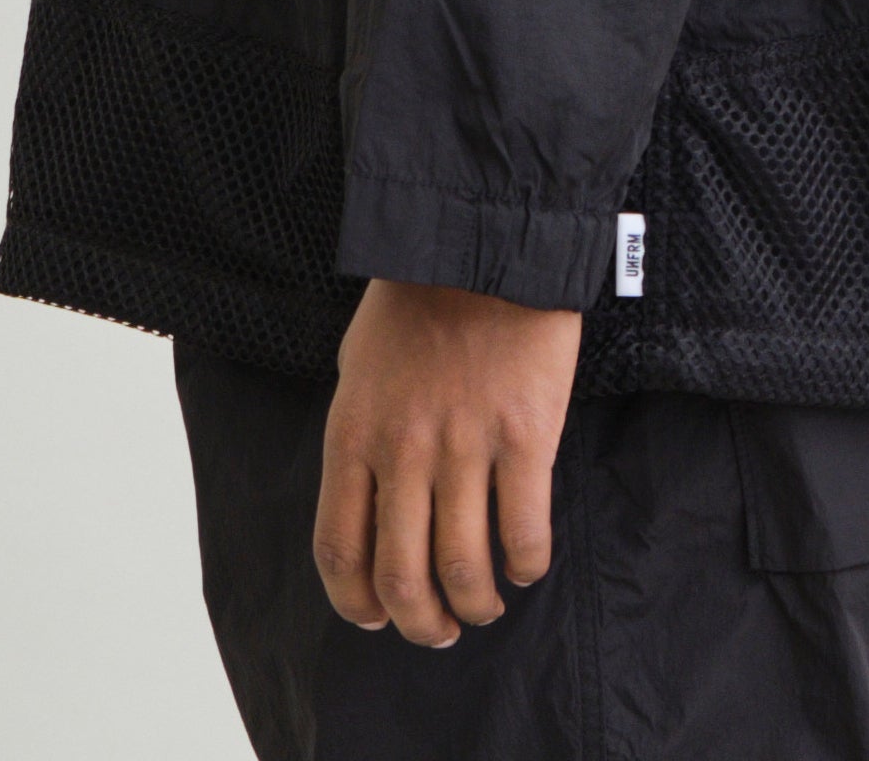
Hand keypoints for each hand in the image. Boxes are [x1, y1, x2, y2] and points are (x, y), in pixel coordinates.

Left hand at [313, 277, 581, 644]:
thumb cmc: (417, 298)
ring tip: (486, 604)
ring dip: (476, 604)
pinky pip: (524, 531)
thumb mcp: (359, 364)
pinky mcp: (525, 435)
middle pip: (402, 577)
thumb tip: (371, 501)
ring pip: (464, 568)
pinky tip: (528, 564)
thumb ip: (362, 435)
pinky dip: (527, 565)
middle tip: (440, 629)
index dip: (358, 603)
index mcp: (353, 434)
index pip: (341, 550)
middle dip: (421, 622)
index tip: (377, 618)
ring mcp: (465, 446)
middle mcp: (402, 451)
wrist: (482, 239)